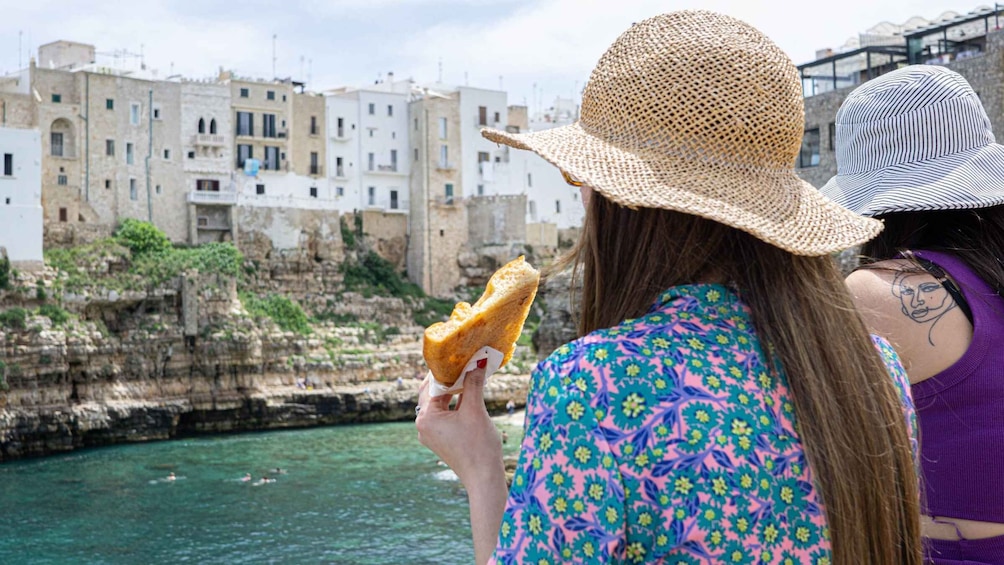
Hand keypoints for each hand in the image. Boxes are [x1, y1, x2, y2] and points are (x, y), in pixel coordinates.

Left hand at [415, 367, 503, 488]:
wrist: (483, 478)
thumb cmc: (478, 446)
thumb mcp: (475, 410)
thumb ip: (474, 384)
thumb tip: (478, 362)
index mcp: (426, 418)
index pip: (433, 386)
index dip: (447, 370)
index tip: (458, 356)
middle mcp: (423, 426)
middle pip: (433, 394)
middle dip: (449, 379)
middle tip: (463, 363)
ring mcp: (431, 434)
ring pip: (440, 404)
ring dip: (453, 391)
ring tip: (468, 376)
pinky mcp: (440, 439)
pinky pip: (444, 415)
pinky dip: (454, 404)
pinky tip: (468, 394)